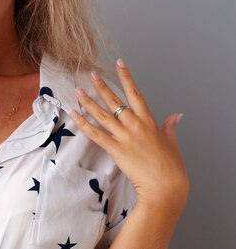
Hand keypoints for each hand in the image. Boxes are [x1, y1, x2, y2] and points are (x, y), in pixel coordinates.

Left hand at [70, 59, 188, 213]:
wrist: (165, 188)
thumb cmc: (171, 168)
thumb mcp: (172, 143)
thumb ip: (170, 127)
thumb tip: (176, 115)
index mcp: (150, 122)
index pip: (136, 93)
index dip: (127, 77)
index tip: (119, 63)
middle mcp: (136, 125)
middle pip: (115, 101)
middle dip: (102, 86)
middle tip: (91, 74)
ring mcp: (125, 137)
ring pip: (102, 115)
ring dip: (88, 102)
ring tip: (77, 90)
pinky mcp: (116, 150)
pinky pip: (96, 134)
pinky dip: (83, 123)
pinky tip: (74, 114)